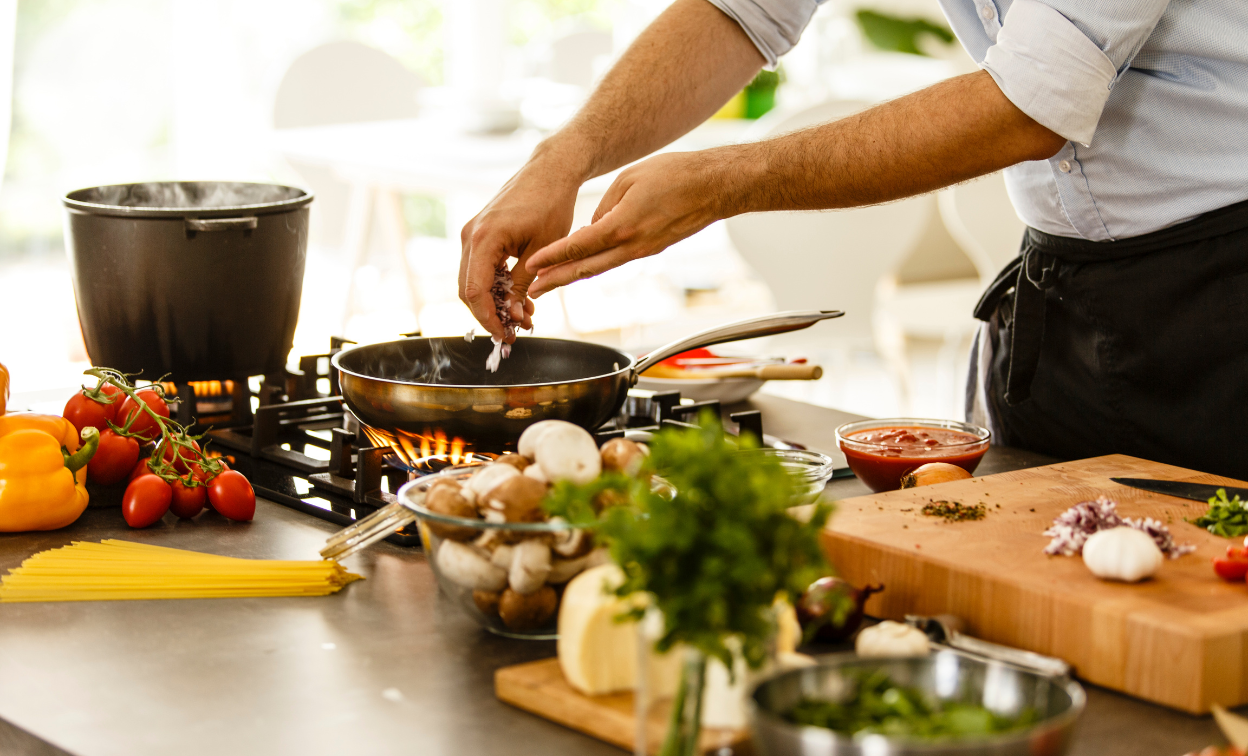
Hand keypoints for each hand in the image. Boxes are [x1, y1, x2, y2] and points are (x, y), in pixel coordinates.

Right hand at [459, 159, 581, 340]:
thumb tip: (514, 316)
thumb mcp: (542, 251)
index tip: (506, 335)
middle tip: (515, 331)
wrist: (550, 171)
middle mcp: (470, 235)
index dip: (488, 318)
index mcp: (484, 238)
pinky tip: (517, 297)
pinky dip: (495, 286)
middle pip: (467, 290)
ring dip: (493, 302)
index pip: (474, 291)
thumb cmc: (551, 204)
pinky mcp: (480, 233)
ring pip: (472, 281)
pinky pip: (480, 267)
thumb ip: (523, 284)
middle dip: (489, 315)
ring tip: (523, 316)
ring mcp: (472, 233)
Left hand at [525, 150, 734, 298]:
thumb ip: (604, 205)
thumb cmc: (676, 175)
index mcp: (623, 226)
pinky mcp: (651, 249)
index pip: (579, 246)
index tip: (532, 265)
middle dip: (556, 280)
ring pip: (601, 268)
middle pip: (586, 268)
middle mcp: (632, 245)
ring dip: (574, 277)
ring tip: (551, 283)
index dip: (552, 257)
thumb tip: (591, 226)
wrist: (714, 186)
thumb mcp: (629, 179)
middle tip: (532, 290)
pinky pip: (617, 260)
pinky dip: (596, 265)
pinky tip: (582, 266)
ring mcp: (643, 251)